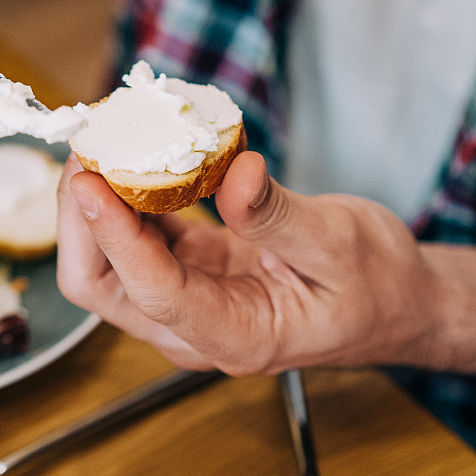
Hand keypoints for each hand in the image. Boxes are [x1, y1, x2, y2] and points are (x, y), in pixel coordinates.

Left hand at [54, 151, 443, 373]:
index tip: (89, 180)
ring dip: (95, 202)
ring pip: (107, 263)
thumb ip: (279, 214)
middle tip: (90, 146)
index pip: (153, 290)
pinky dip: (123, 196)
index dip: (113, 235)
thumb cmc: (378, 284)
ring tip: (102, 140)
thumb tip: (232, 173)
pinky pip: (135, 239)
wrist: (395, 304)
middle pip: (103, 286)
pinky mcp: (186, 274)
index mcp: (236, 335)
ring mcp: (184, 304)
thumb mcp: (341, 241)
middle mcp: (194, 329)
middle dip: (80, 219)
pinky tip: (129, 154)